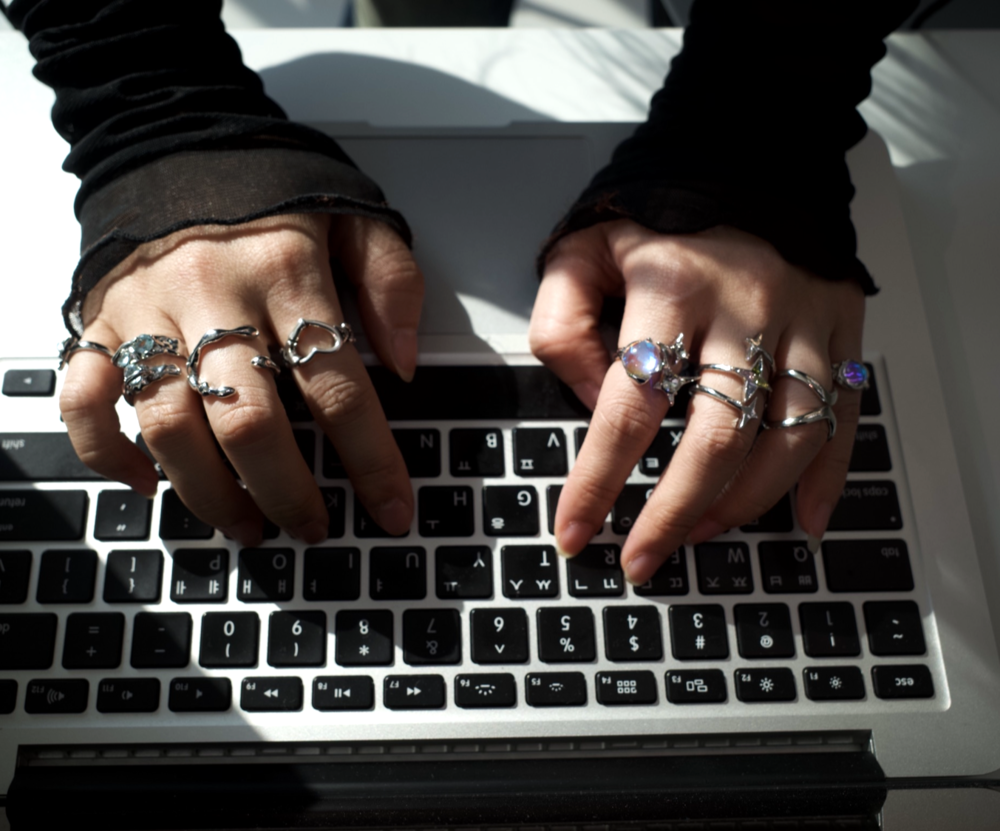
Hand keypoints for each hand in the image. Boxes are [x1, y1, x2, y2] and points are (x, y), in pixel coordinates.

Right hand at [60, 213, 422, 544]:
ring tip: (248, 525)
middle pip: (249, 422)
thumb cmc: (272, 185)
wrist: (174, 132)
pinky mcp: (98, 318)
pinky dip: (107, 451)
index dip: (371, 460)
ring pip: (168, 425)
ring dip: (209, 492)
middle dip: (287, 492)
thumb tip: (406, 365)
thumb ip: (392, 283)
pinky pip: (84, 397)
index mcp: (286, 271)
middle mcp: (212, 296)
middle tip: (312, 528)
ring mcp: (147, 311)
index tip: (392, 511)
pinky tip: (146, 485)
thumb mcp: (356, 214)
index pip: (338, 387)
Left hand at [530, 220, 863, 584]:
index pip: (627, 408)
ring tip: (699, 534)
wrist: (746, 155)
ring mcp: (801, 322)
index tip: (576, 531)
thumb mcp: (579, 251)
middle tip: (642, 561)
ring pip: (785, 439)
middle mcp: (742, 310)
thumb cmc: (657, 212)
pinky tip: (803, 521)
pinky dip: (826, 477)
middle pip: (715, 440)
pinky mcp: (840, 328)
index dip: (598, 481)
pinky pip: (846, 415)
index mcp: (668, 289)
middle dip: (673, 516)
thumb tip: (585, 404)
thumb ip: (561, 327)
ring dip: (740, 505)